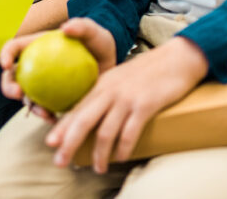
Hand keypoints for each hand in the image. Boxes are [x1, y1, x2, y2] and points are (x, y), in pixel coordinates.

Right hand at [0, 18, 117, 122]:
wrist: (111, 64)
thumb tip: (66, 28)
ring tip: (43, 113)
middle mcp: (34, 67)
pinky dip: (48, 116)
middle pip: (12, 77)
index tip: (5, 64)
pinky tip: (57, 121)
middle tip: (19, 93)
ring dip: (30, 107)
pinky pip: (47, 110)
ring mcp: (42, 85)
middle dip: (8, 87)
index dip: (4, 54)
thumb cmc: (98, 43)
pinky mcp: (54, 101)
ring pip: (27, 98)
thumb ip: (82, 26)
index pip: (13, 48)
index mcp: (35, 47)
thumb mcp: (94, 31)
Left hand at [46, 34, 208, 173]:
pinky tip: (121, 158)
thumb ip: (105, 96)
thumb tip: (89, 118)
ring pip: (105, 131)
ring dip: (99, 154)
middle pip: (83, 120)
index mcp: (101, 85)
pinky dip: (123, 148)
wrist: (175, 59)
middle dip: (69, 143)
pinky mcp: (145, 105)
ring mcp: (127, 98)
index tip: (50, 143)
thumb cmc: (147, 73)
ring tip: (98, 168)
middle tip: (60, 161)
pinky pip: (129, 132)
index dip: (61, 127)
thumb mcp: (120, 80)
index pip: (76, 108)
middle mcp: (110, 91)